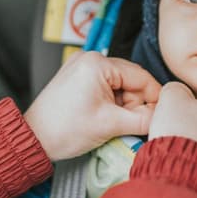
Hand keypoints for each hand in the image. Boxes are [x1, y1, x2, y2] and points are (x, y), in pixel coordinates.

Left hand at [25, 52, 160, 160]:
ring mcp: (82, 66)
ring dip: (123, 105)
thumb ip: (143, 119)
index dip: (154, 98)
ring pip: (119, 85)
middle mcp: (89, 58)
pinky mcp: (77, 77)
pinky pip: (105, 86)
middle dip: (135, 104)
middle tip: (129, 125)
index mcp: (98, 63)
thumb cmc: (64, 130)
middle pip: (130, 80)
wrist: (33, 139)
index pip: (141, 77)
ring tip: (111, 124)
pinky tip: (103, 118)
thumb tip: (163, 115)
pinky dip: (111, 103)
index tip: (162, 114)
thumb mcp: (110, 125)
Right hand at [148, 82, 196, 165]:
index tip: (184, 109)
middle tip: (178, 126)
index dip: (196, 104)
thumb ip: (177, 89)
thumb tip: (177, 91)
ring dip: (195, 142)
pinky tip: (179, 156)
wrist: (179, 169)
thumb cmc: (181, 130)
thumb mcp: (172, 96)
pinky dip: (193, 158)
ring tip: (176, 142)